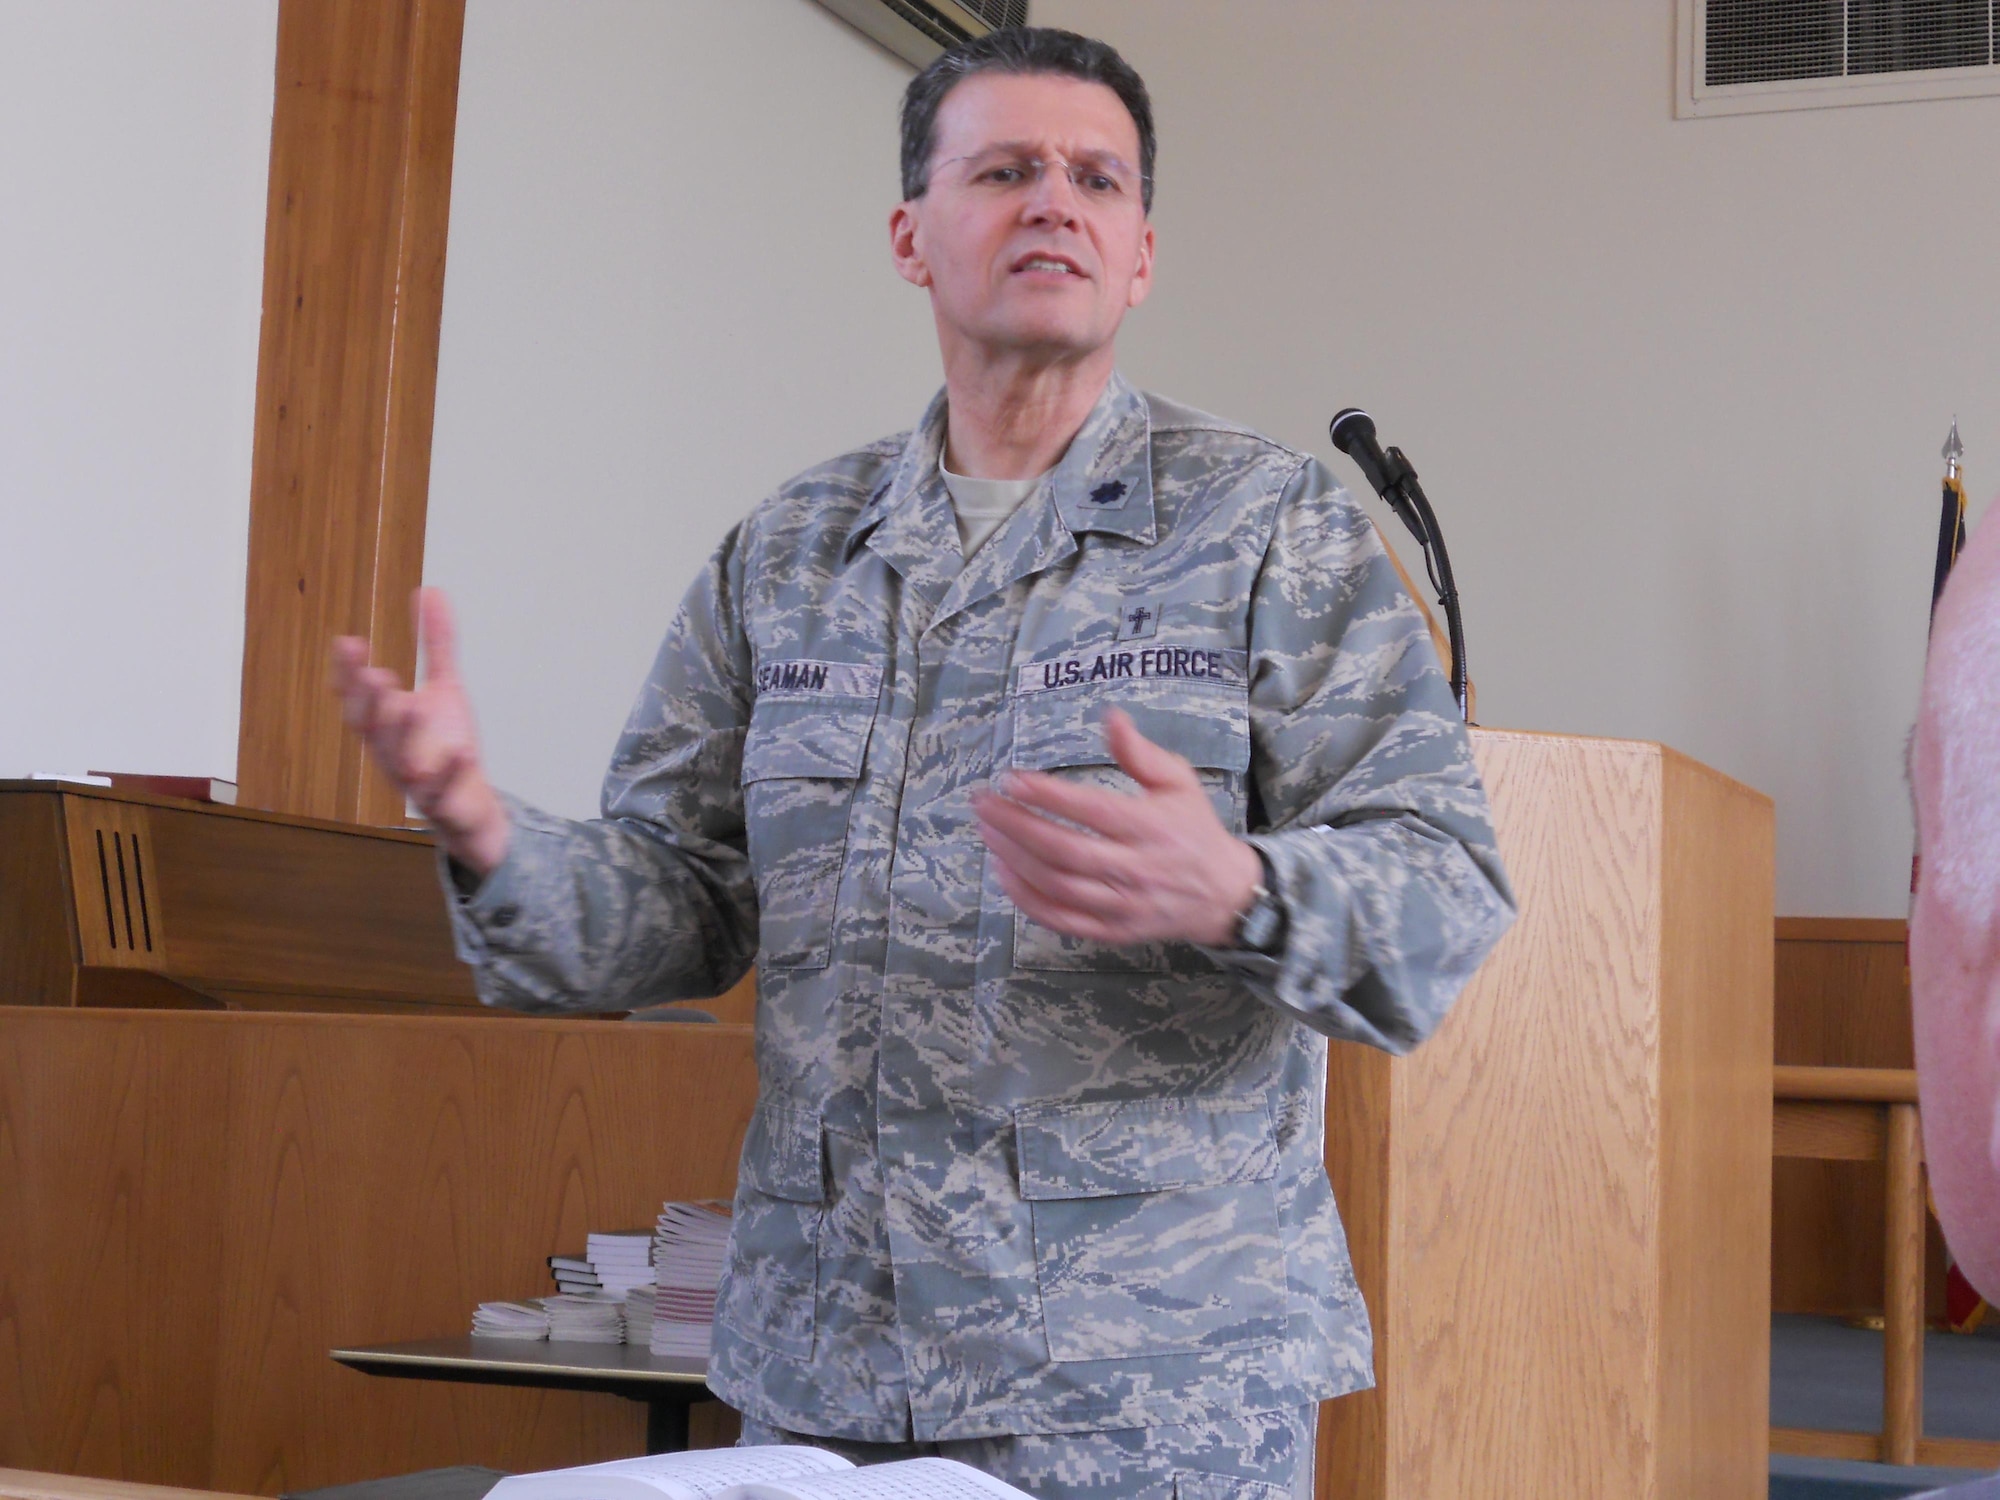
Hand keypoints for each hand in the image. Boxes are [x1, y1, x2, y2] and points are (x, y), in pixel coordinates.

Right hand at [330, 588, 508, 875]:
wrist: (473, 810)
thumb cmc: (447, 748)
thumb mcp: (444, 690)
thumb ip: (435, 645)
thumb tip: (429, 590)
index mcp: (388, 727)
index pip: (358, 700)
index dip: (349, 676)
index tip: (347, 642)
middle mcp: (394, 755)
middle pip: (372, 731)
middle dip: (369, 701)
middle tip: (372, 672)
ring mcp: (419, 784)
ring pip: (402, 763)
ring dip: (403, 734)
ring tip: (408, 703)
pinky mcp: (447, 806)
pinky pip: (445, 795)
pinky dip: (450, 775)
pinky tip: (462, 753)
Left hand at [972, 708, 1263, 948]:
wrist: (1223, 895)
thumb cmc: (1193, 829)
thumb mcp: (1178, 782)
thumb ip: (1140, 752)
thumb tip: (1110, 715)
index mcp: (1150, 827)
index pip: (1091, 810)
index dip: (1047, 794)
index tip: (1011, 778)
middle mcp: (1135, 867)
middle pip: (1064, 850)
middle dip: (1016, 825)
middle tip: (982, 803)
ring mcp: (1122, 904)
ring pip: (1056, 886)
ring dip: (1014, 859)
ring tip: (987, 831)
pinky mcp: (1112, 931)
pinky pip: (1060, 919)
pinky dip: (1026, 898)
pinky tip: (1003, 872)